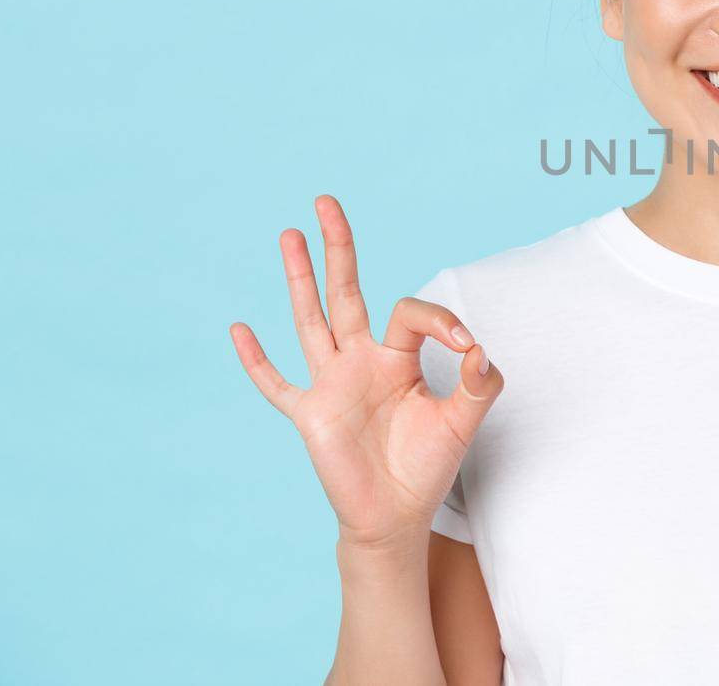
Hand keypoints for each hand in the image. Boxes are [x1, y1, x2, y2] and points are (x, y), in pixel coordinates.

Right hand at [229, 194, 502, 550]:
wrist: (397, 516)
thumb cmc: (427, 466)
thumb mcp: (463, 421)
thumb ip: (478, 384)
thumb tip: (479, 351)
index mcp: (398, 356)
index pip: (411, 313)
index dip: (442, 321)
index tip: (467, 347)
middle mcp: (360, 360)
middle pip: (346, 291)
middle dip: (339, 247)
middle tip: (326, 202)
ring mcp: (330, 384)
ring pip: (311, 319)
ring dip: (299, 278)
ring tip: (291, 233)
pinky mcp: (310, 414)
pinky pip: (277, 383)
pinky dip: (257, 361)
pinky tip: (239, 329)